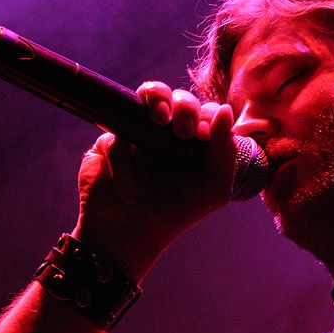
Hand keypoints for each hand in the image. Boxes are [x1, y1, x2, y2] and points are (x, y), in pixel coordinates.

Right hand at [72, 82, 236, 280]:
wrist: (130, 237)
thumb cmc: (175, 213)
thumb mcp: (213, 188)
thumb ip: (225, 150)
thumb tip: (225, 109)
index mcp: (194, 142)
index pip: (205, 112)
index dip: (208, 114)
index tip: (204, 135)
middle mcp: (167, 134)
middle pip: (179, 98)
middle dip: (185, 106)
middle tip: (184, 131)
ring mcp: (138, 134)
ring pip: (147, 95)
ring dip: (157, 96)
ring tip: (160, 118)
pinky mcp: (108, 143)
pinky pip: (116, 137)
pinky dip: (123, 164)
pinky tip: (129, 192)